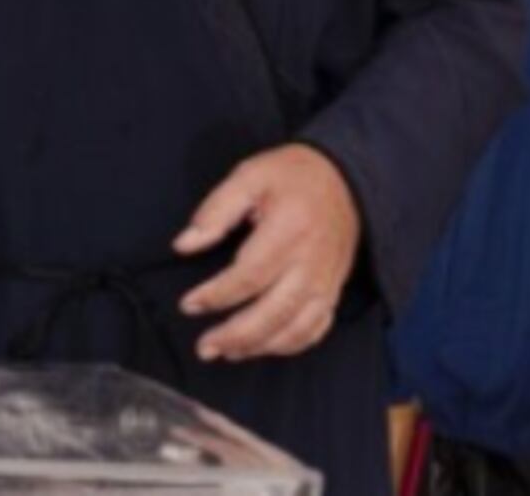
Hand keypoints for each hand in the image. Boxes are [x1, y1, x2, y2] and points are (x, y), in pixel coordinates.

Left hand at [172, 143, 360, 362]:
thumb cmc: (293, 177)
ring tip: (227, 352)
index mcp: (288, 231)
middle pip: (272, 313)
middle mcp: (310, 262)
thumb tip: (184, 244)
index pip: (248, 276)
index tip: (188, 304)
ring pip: (294, 329)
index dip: (216, 296)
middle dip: (234, 335)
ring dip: (259, 347)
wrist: (346, 180)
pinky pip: (315, 329)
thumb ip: (215, 211)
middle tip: (204, 347)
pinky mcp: (333, 291)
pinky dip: (289, 345)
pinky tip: (263, 346)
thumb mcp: (249, 176)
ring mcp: (325, 281)